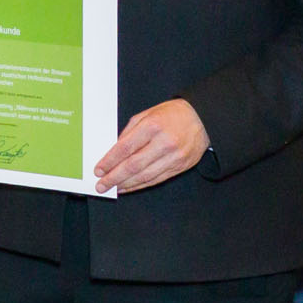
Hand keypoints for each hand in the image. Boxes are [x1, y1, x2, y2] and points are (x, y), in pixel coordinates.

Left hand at [93, 97, 208, 194]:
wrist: (203, 118)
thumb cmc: (172, 114)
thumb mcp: (147, 114)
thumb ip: (129, 131)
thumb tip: (113, 151)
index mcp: (153, 126)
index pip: (126, 148)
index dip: (110, 161)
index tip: (98, 170)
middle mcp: (164, 143)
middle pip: (134, 165)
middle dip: (114, 177)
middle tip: (101, 185)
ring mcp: (174, 157)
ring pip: (145, 176)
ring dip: (126, 184)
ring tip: (113, 188)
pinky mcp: (180, 166)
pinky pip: (156, 179)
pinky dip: (141, 185)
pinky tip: (129, 187)